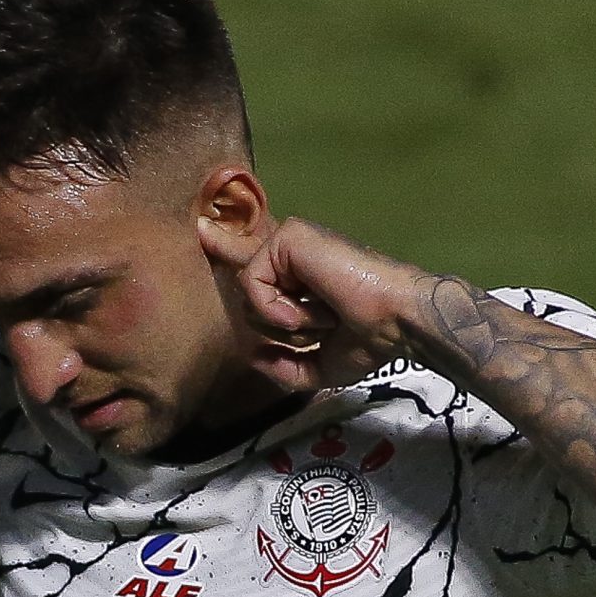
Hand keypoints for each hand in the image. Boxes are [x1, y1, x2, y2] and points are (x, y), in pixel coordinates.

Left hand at [200, 216, 432, 393]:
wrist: (394, 321)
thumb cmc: (367, 341)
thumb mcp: (317, 367)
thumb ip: (282, 367)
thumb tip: (253, 354)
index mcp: (298, 279)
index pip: (251, 266)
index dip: (224, 247)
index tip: (201, 229)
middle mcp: (290, 256)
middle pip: (246, 297)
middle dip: (281, 328)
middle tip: (326, 323)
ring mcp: (287, 244)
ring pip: (249, 296)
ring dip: (286, 322)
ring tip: (324, 314)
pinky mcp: (288, 237)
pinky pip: (253, 283)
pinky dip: (277, 308)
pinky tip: (308, 309)